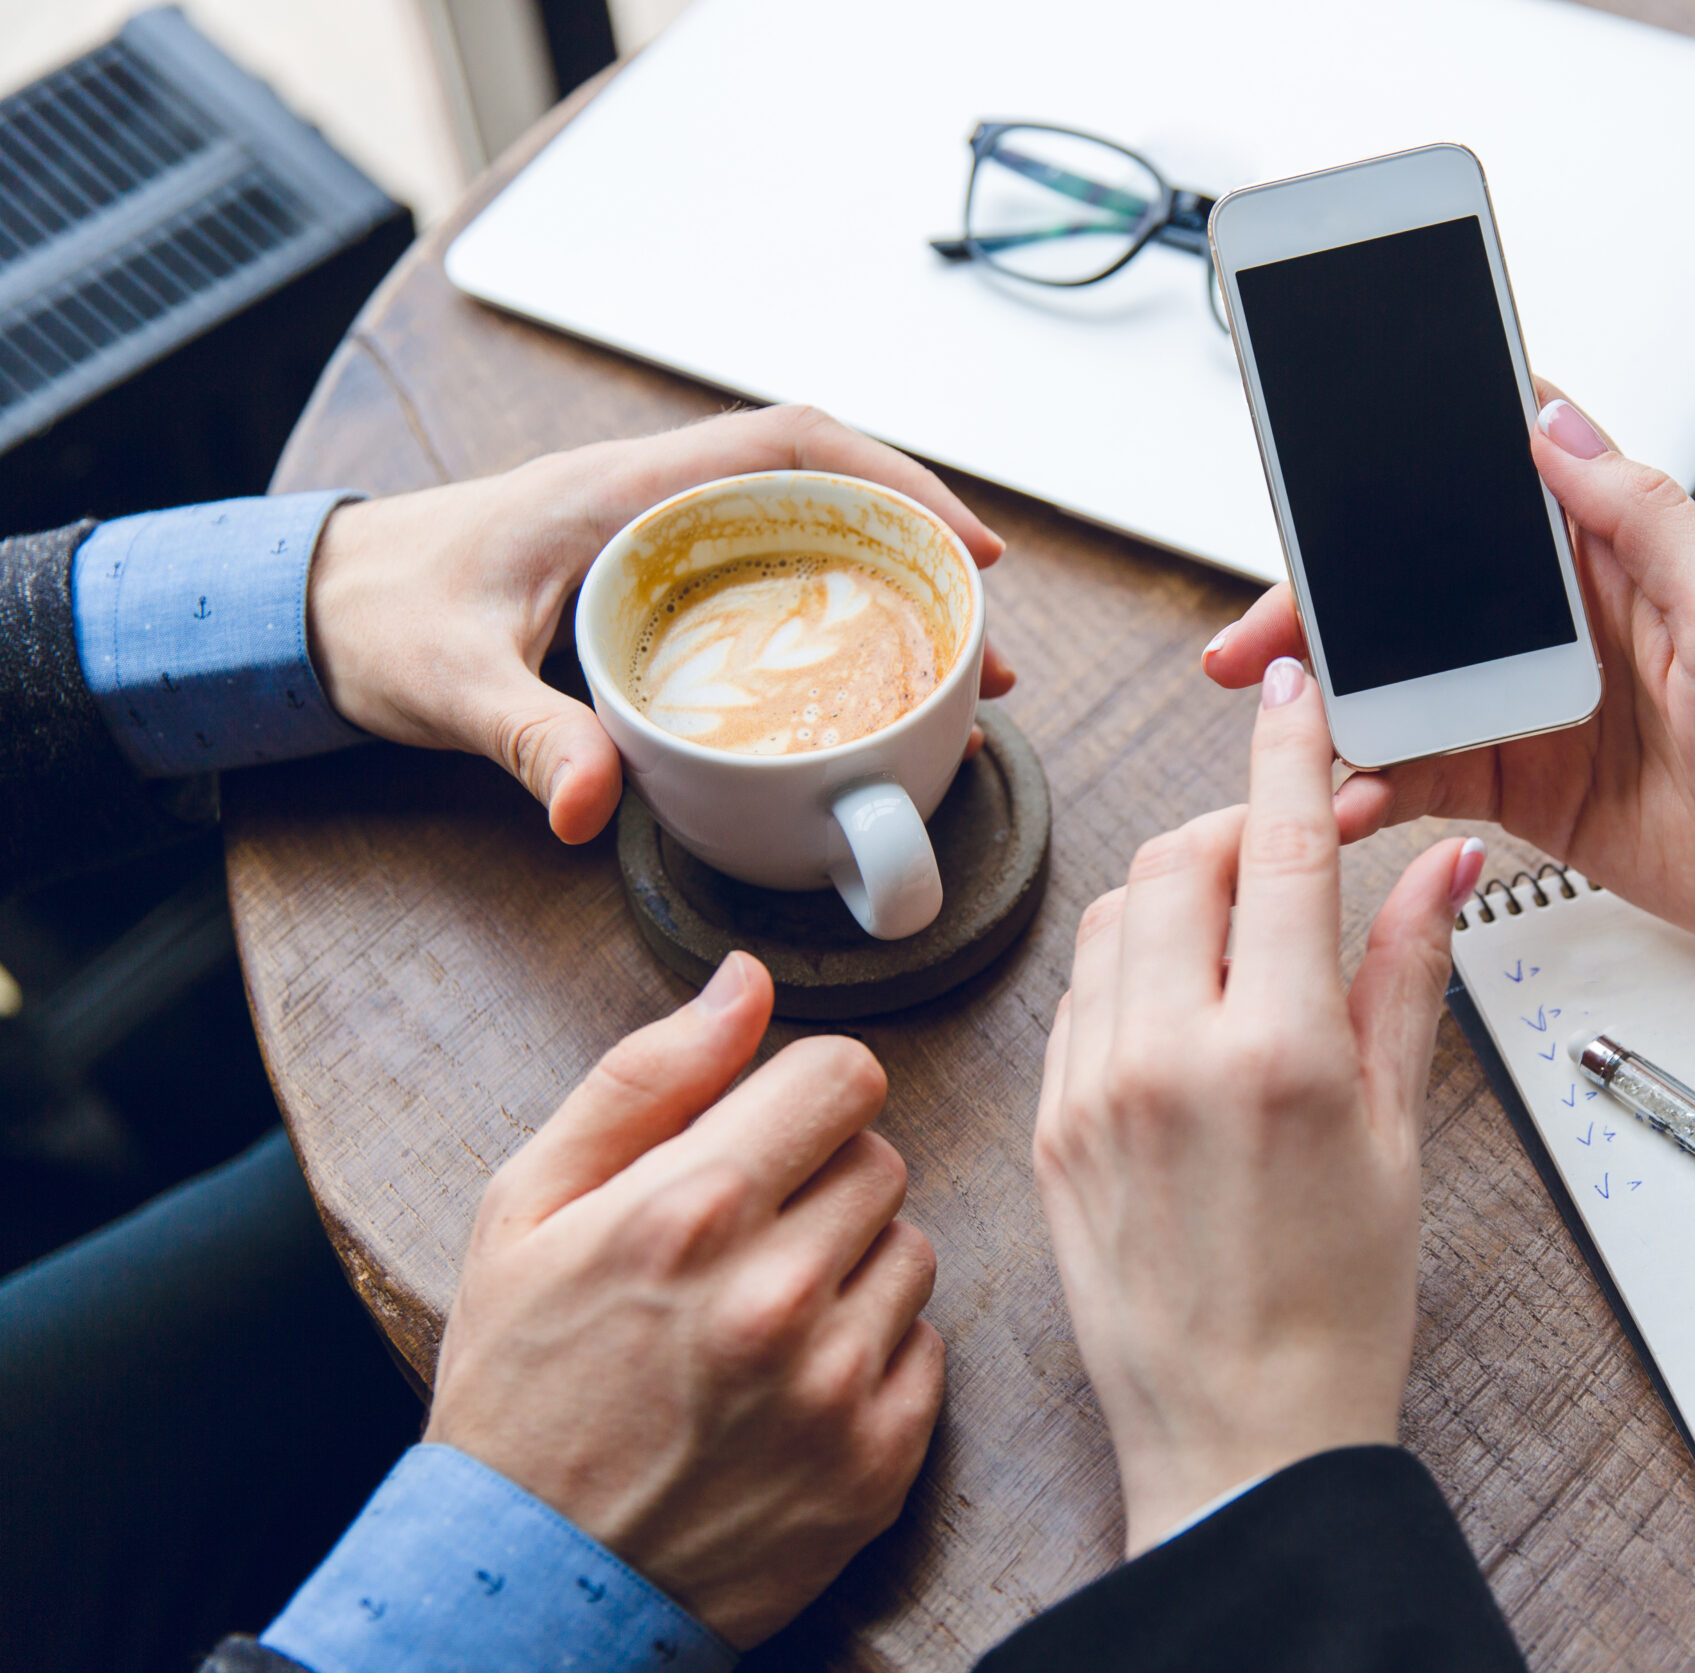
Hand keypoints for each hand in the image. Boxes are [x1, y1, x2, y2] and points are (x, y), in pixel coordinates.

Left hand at [306, 404, 1016, 844]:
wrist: (314, 605)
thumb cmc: (378, 614)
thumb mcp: (448, 680)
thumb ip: (525, 736)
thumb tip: (590, 807)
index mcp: (625, 490)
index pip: (789, 446)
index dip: (894, 482)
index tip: (964, 545)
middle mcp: (658, 500)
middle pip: (829, 494)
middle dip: (924, 556)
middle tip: (984, 646)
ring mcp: (663, 540)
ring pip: (811, 538)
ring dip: (893, 593)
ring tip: (956, 675)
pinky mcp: (658, 585)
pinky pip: (775, 579)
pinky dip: (840, 618)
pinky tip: (870, 681)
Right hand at [424, 952, 943, 1647]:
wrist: (524, 1582)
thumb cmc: (518, 1386)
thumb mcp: (527, 1209)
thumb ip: (645, 1080)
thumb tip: (744, 984)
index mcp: (694, 1209)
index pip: (846, 1075)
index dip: (810, 1094)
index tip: (776, 1131)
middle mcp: (778, 1292)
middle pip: (882, 1159)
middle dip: (824, 1181)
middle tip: (748, 1242)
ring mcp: (836, 1383)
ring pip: (913, 1250)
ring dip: (855, 1268)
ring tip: (764, 1319)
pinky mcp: (878, 1461)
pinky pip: (927, 1349)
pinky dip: (876, 1357)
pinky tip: (792, 1384)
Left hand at [1034, 655, 1487, 1553]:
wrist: (1240, 1440)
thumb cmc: (1336, 1311)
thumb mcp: (1398, 1134)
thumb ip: (1406, 977)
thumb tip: (1440, 867)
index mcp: (1275, 1053)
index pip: (1278, 846)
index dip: (1290, 749)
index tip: (1293, 692)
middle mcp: (1167, 1057)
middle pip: (1179, 861)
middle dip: (1238, 831)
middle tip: (1293, 851)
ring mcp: (1092, 1091)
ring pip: (1115, 918)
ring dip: (1179, 894)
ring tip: (1242, 938)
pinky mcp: (1049, 1127)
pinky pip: (1080, 996)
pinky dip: (1131, 968)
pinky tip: (1184, 1010)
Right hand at [1203, 385, 1694, 987]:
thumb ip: (1642, 519)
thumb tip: (1554, 426)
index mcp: (1611, 557)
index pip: (1485, 488)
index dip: (1396, 479)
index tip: (1316, 487)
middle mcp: (1561, 624)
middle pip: (1411, 595)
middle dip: (1322, 614)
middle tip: (1254, 647)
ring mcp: (1535, 708)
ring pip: (1401, 688)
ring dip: (1333, 707)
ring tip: (1280, 735)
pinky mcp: (1527, 789)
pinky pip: (1424, 776)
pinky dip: (1372, 789)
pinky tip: (1342, 804)